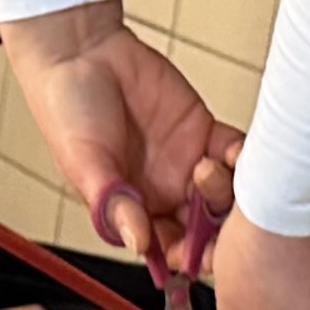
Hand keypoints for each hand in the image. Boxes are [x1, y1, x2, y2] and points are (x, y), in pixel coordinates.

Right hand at [4, 3, 238, 280]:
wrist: (82, 52)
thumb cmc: (68, 111)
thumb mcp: (85, 165)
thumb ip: (115, 205)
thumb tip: (141, 245)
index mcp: (132, 210)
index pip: (169, 248)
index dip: (189, 256)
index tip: (200, 254)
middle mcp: (163, 192)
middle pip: (205, 227)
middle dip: (219, 229)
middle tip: (219, 216)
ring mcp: (186, 163)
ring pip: (224, 193)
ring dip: (227, 191)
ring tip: (208, 169)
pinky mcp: (202, 130)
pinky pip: (233, 152)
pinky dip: (242, 156)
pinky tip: (233, 151)